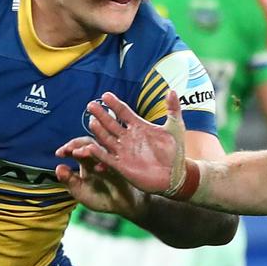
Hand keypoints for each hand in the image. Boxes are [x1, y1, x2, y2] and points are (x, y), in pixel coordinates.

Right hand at [55, 91, 186, 194]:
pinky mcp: (121, 166)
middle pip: (111, 123)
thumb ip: (173, 108)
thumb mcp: (175, 127)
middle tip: (91, 105)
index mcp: (139, 127)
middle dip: (101, 115)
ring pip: (106, 139)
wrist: (176, 175)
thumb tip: (171, 90)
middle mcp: (128, 138)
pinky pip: (107, 158)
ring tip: (92, 121)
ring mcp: (124, 151)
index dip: (114, 104)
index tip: (105, 95)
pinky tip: (90, 147)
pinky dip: (98, 153)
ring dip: (99, 131)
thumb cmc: (175, 151)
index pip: (123, 112)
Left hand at [56, 153, 146, 218]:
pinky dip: (106, 162)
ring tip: (81, 154)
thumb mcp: (80, 192)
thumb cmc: (101, 199)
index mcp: (87, 161)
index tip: (59, 154)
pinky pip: (115, 161)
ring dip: (91, 148)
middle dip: (78, 144)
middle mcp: (99, 156)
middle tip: (70, 151)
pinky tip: (99, 168)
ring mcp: (113, 160)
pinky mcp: (123, 167)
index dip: (68, 148)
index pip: (77, 147)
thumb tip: (58, 168)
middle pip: (89, 142)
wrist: (124, 206)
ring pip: (102, 147)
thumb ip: (69, 181)